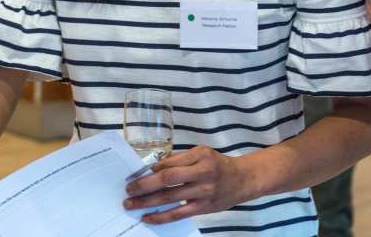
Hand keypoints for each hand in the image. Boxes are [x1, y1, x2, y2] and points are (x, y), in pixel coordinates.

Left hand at [123, 146, 251, 223]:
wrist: (243, 180)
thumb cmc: (218, 164)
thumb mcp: (201, 153)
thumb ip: (180, 160)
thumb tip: (153, 168)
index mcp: (201, 156)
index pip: (171, 163)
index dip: (151, 170)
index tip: (135, 174)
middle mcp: (203, 174)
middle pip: (168, 180)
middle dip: (144, 186)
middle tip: (128, 190)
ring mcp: (204, 193)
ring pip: (170, 198)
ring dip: (148, 202)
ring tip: (131, 204)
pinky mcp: (203, 208)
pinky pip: (179, 214)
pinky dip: (162, 216)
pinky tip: (148, 217)